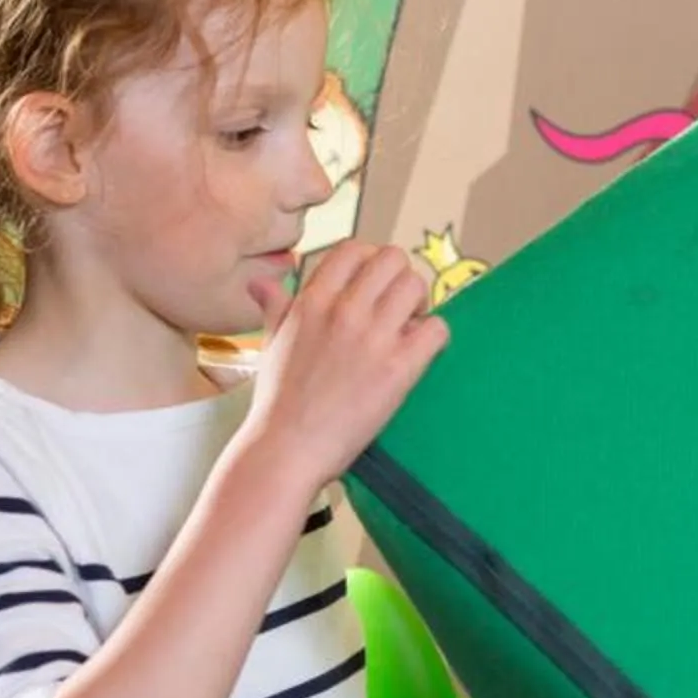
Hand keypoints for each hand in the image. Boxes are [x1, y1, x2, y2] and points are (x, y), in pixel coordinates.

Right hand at [241, 242, 447, 491]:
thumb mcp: (270, 343)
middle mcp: (343, 311)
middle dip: (401, 279)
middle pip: (393, 259)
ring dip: (421, 305)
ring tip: (409, 330)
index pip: (354, 248)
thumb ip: (275, 307)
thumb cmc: (279, 400)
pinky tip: (419, 354)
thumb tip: (261, 283)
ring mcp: (372, 338)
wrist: (287, 448)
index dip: (371, 261)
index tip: (372, 286)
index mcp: (312, 301)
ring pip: (417, 286)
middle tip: (398, 308)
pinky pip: (437, 329)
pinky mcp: (398, 368)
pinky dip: (435, 337)